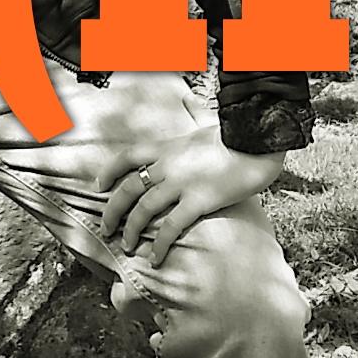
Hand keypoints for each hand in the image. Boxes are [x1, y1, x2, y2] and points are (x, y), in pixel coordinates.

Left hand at [98, 128, 285, 265]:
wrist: (258, 140)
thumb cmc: (236, 134)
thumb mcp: (207, 123)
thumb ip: (194, 116)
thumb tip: (188, 99)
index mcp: (166, 147)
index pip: (126, 157)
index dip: (108, 172)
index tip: (99, 186)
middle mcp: (167, 165)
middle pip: (128, 189)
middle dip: (113, 211)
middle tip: (106, 228)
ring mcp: (181, 184)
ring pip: (143, 210)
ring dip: (131, 231)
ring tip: (127, 247)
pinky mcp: (199, 201)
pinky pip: (171, 227)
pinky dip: (160, 244)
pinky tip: (155, 258)